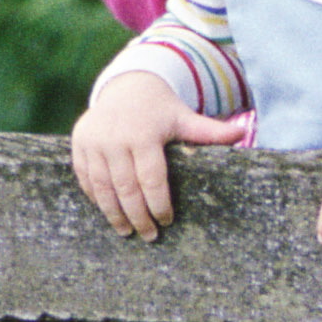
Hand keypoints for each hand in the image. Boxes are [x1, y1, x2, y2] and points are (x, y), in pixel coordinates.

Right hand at [71, 73, 241, 238]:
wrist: (126, 86)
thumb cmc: (161, 109)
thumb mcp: (184, 117)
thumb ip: (210, 131)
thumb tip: (242, 133)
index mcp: (144, 134)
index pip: (152, 179)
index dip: (159, 204)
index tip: (167, 221)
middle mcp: (115, 138)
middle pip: (126, 189)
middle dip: (138, 216)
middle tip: (149, 236)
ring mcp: (93, 141)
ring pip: (102, 187)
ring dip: (113, 214)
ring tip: (126, 232)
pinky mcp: (79, 143)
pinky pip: (85, 177)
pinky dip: (95, 197)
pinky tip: (108, 212)